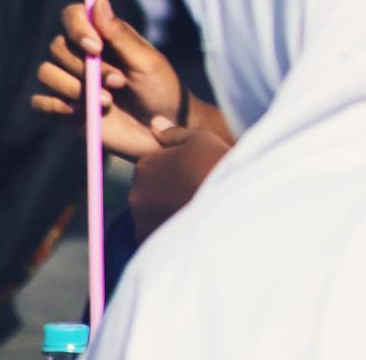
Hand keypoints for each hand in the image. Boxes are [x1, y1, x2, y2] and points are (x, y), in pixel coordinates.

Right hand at [31, 0, 183, 160]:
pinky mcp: (65, 109)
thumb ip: (119, 34)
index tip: (95, 47)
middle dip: (86, 67)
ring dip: (74, 87)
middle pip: (57, 46)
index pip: (73, 15)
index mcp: (104, 37)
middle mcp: (84, 57)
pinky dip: (56, 105)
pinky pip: (40, 101)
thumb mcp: (147, 61)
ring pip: (46, 72)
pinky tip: (82, 112)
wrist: (163, 133)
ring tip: (108, 101)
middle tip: (119, 83)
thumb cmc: (162, 91)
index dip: (76, 26)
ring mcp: (73, 82)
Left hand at [129, 117, 230, 241]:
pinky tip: (190, 226)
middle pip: (150, 189)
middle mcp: (136, 193)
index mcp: (144, 165)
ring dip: (166, 211)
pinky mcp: (150, 241)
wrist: (228, 207)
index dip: (174, 168)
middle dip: (166, 190)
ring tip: (195, 209)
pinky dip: (169, 230)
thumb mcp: (200, 139)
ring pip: (152, 212)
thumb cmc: (215, 166)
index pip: (153, 165)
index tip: (195, 171)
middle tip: (195, 190)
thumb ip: (174, 133)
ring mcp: (141, 220)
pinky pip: (156, 233)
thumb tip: (154, 124)